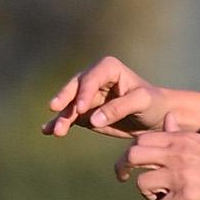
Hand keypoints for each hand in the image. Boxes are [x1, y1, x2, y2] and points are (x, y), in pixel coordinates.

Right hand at [44, 55, 199, 139]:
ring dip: (61, 117)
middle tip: (55, 110)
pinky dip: (58, 123)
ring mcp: (87, 96)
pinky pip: (69, 117)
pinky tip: (46, 131)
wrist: (154, 117)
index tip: (80, 108)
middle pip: (74, 89)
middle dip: (65, 101)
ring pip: (69, 105)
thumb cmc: (152, 104)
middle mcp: (93, 79)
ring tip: (55, 131)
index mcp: (108, 68)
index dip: (84, 92)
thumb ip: (119, 108)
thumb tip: (93, 119)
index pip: (91, 79)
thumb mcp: (141, 103)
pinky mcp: (84, 112)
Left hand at [115, 128, 199, 199]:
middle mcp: (176, 155)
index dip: (135, 154)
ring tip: (166, 198)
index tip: (142, 166)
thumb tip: (168, 117)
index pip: (140, 141)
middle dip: (128, 170)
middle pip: (133, 157)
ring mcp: (180, 177)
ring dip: (150, 195)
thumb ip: (179, 134)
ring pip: (142, 185)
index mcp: (179, 140)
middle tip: (139, 182)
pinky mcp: (186, 198)